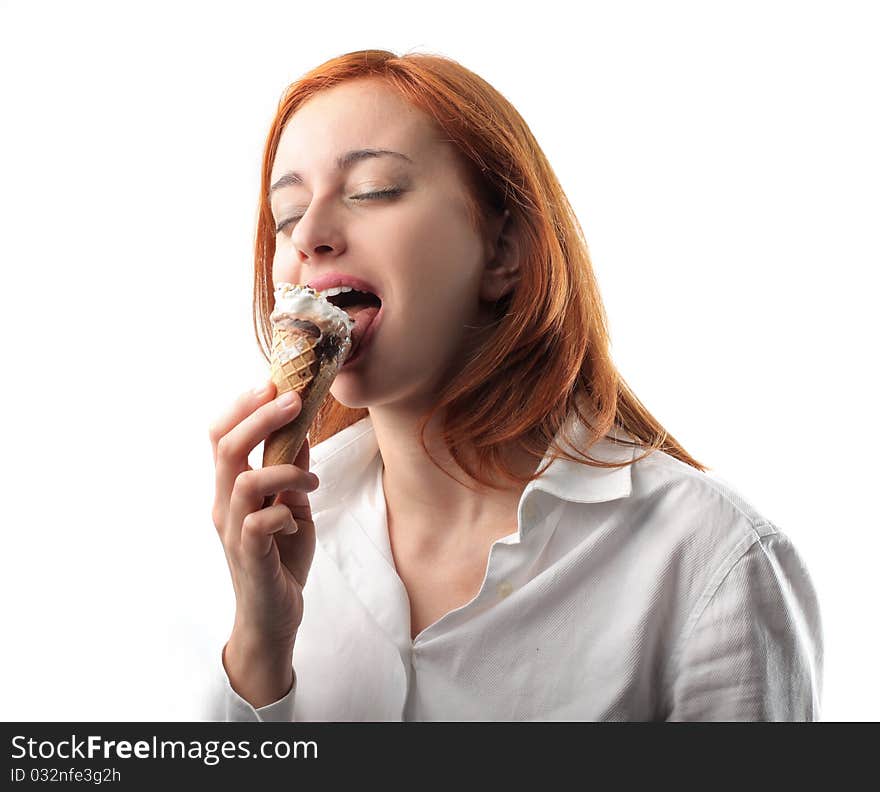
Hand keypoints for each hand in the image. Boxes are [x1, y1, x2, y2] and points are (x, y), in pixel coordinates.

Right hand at [208, 381, 318, 650]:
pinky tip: (296, 522)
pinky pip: (260, 523)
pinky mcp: (249, 556)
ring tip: (311, 480)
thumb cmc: (280, 559)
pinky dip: (283, 514)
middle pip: (227, 448)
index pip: (222, 437)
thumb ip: (291, 474)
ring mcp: (233, 531)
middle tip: (293, 399)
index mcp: (231, 490)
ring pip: (243, 481)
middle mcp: (224, 506)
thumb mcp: (292, 507)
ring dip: (284, 471)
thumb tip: (301, 432)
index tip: (272, 384)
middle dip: (260, 417)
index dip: (242, 407)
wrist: (273, 618)